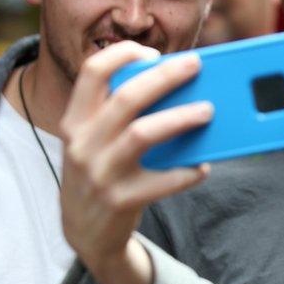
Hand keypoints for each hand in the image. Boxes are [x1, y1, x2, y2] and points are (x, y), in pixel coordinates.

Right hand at [59, 41, 213, 283]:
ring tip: (208, 110)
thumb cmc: (102, 173)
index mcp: (75, 121)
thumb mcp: (96, 141)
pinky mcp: (120, 200)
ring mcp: (100, 173)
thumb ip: (122, 115)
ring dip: (180, 118)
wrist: (84, 232)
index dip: (122, 54)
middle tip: (196, 66)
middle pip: (126, 97)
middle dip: (164, 76)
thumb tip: (179, 87)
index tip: (152, 51)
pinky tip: (202, 166)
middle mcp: (82, 143)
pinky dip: (187, 172)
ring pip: (143, 134)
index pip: (92, 72)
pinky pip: (162, 181)